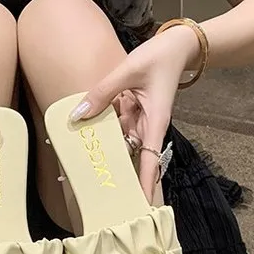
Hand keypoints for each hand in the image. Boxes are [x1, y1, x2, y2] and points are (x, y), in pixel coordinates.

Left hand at [70, 27, 199, 200]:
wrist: (175, 47)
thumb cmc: (159, 58)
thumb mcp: (128, 71)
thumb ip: (102, 93)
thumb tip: (79, 114)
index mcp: (155, 125)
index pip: (150, 163)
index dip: (145, 186)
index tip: (140, 206)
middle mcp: (149, 130)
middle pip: (132, 160)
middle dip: (118, 176)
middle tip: (99, 195)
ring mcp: (141, 124)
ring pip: (121, 145)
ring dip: (104, 153)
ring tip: (82, 169)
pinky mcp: (134, 116)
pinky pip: (116, 129)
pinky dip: (103, 133)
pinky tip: (85, 137)